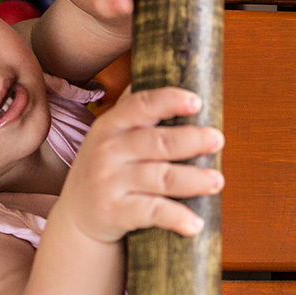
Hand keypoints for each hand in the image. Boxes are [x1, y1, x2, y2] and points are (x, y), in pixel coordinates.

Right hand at [54, 86, 223, 242]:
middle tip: (218, 140)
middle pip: (157, 142)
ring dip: (193, 180)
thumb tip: (180, 70)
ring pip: (160, 178)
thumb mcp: (113, 135)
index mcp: (111, 124)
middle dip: (191, 140)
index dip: (169, 101)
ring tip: (218, 181)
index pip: (140, 105)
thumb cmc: (109, 167)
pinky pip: (152, 213)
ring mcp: (109, 182)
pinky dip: (176, 218)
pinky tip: (196, 224)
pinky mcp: (115, 212)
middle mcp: (108, 151)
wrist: (78, 215)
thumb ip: (140, 110)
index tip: (196, 101)